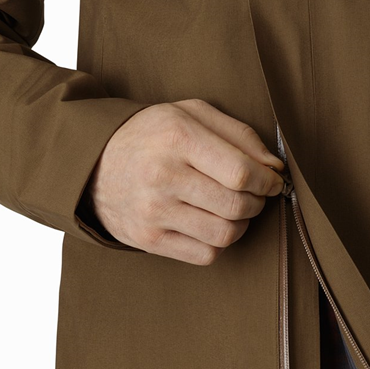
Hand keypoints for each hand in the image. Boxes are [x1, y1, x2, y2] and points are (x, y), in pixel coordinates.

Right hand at [83, 99, 285, 263]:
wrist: (94, 164)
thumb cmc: (152, 136)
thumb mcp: (190, 114)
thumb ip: (239, 133)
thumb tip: (275, 167)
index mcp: (176, 136)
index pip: (241, 172)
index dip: (267, 181)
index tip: (272, 181)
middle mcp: (163, 175)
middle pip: (236, 205)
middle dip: (257, 203)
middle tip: (254, 195)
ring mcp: (154, 211)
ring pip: (225, 234)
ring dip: (240, 225)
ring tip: (232, 210)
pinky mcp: (149, 240)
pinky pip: (206, 254)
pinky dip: (218, 243)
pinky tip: (210, 225)